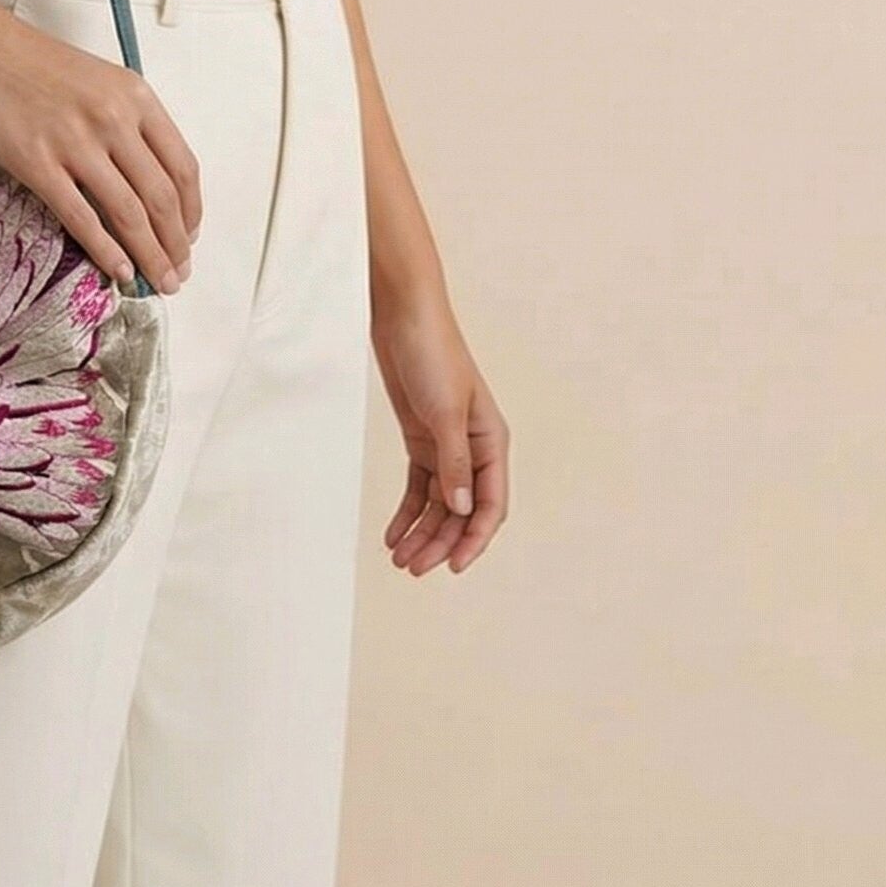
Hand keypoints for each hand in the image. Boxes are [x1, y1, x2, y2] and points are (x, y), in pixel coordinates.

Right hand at [0, 0, 202, 298]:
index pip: (181, 165)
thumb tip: (143, 177)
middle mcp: (113, 118)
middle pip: (161, 197)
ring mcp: (76, 142)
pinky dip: (105, 250)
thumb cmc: (26, 60)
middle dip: (175, 244)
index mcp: (134, 95)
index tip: (189, 234)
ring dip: (149, 255)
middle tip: (177, 273)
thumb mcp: (96, 78)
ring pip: (128, 213)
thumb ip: (124, 120)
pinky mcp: (38, 162)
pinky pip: (81, 217)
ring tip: (156, 281)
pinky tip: (116, 269)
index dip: (191, 210)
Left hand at [370, 285, 509, 575]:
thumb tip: (461, 510)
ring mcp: (446, 445)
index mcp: (491, 441)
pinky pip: (419, 487)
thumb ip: (454, 462)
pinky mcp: (421, 439)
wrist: (403, 316)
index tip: (453, 566)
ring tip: (399, 560)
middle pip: (462, 511)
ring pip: (439, 504)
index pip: (490, 504)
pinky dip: (408, 512)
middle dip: (440, 542)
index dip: (474, 539)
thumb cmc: (433, 353)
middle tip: (413, 569)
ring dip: (422, 532)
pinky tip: (394, 534)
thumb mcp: (446, 411)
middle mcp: (473, 449)